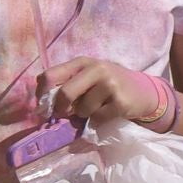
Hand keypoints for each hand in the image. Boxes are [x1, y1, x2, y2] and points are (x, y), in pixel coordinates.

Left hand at [39, 58, 162, 123]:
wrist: (142, 91)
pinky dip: (98, 120)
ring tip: (96, 107)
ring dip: (85, 114)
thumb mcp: (87, 75)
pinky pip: (97, 118)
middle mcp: (96, 68)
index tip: (43, 106)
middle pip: (65, 94)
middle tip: (64, 114)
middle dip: (60, 109)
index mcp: (83, 62)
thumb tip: (39, 95)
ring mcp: (110, 84)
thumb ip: (65, 80)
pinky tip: (108, 111)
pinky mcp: (120, 102)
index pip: (51, 75)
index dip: (42, 94)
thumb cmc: (108, 84)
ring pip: (81, 109)